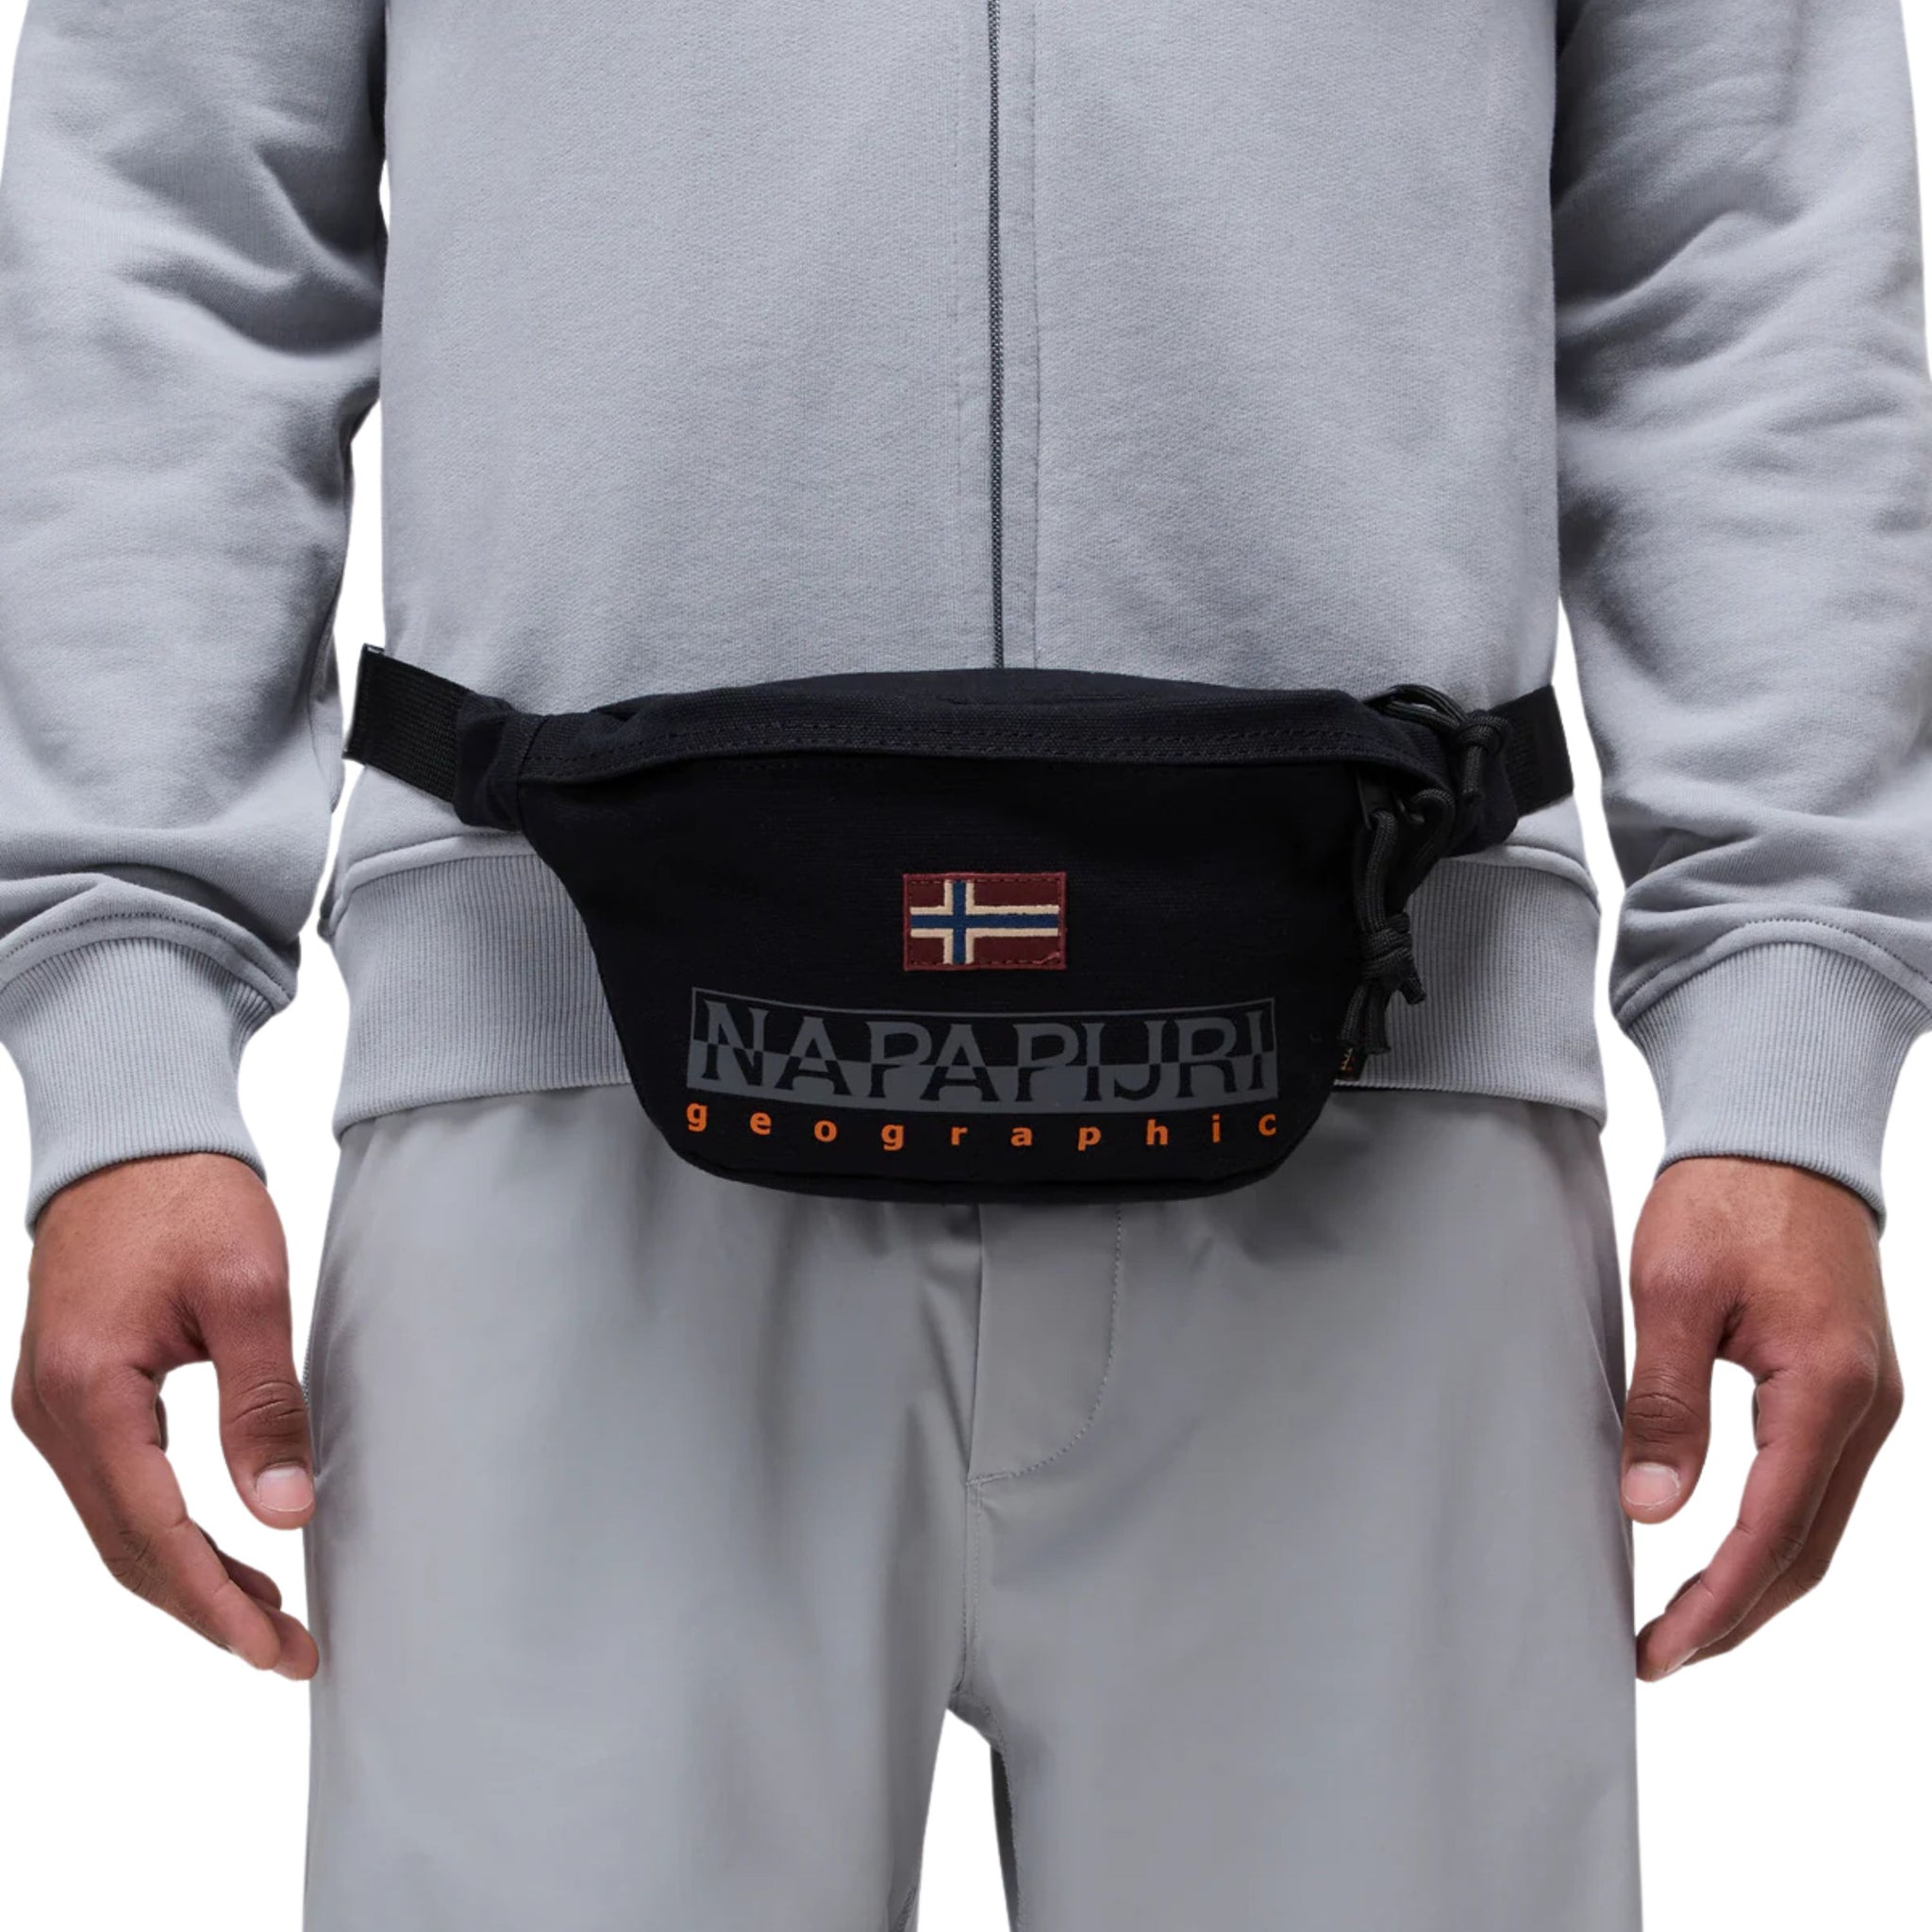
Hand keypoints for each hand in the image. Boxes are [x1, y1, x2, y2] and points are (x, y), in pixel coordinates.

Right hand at [11, 1154, 317, 1677]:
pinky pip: (113, 1492)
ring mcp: (51, 1409)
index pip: (153, 1531)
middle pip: (126, 1548)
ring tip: (268, 1616)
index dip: (215, 1597)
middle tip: (285, 1650)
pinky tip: (223, 1550)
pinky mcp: (70, 1399)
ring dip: (188, 1578)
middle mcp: (50, 1414)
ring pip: (116, 1529)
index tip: (271, 1647)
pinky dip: (166, 1533)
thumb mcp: (248, 1291)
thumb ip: (263, 1403)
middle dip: (206, 1607)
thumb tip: (285, 1510)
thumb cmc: (190, 1198)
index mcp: (88, 1392)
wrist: (133, 1139)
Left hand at [1622, 1156, 1902, 1679]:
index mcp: (1826, 1386)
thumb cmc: (1727, 1196)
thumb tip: (1651, 1507)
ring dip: (1756, 1581)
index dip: (1717, 1603)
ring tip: (1683, 1621)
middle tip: (1662, 1654)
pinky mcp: (1848, 1386)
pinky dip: (1773, 1532)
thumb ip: (1665, 1402)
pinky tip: (1724, 1551)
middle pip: (1807, 1548)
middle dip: (1736, 1613)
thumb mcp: (1672, 1290)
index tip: (1663, 1648)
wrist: (1780, 1132)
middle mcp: (1867, 1405)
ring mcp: (1867, 1399)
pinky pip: (1818, 1484)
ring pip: (1818, 1524)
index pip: (1772, 1529)